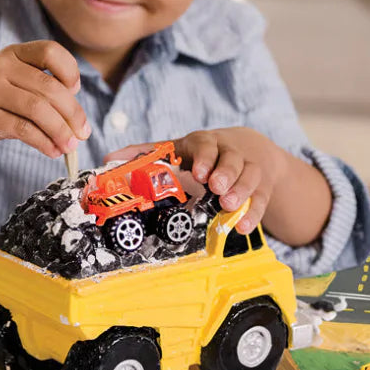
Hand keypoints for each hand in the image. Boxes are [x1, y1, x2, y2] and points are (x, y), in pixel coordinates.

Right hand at [0, 41, 90, 157]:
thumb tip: (75, 116)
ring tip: (69, 146)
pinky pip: (24, 130)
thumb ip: (33, 87)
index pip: (50, 51)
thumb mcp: (2, 81)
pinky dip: (44, 143)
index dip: (69, 71)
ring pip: (40, 110)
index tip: (74, 91)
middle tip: (83, 133)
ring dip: (61, 131)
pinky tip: (52, 151)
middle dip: (73, 114)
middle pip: (50, 88)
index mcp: (9, 54)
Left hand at [105, 128, 282, 233]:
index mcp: (205, 143)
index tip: (200, 173)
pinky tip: (243, 226)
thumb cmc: (202, 153)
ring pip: (250, 175)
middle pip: (232, 159)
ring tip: (229, 206)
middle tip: (217, 189)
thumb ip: (146, 154)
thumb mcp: (176, 149)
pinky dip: (253, 213)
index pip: (206, 144)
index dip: (205, 157)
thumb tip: (109, 157)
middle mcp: (229, 153)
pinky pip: (260, 198)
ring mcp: (247, 169)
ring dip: (241, 191)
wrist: (248, 149)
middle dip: (225, 174)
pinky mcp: (260, 187)